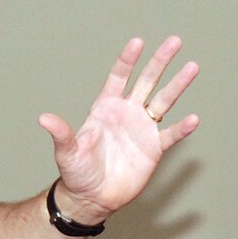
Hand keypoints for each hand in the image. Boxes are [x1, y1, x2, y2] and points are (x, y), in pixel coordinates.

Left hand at [43, 36, 199, 222]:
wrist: (92, 197)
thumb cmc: (77, 172)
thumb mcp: (67, 152)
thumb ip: (61, 133)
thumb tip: (44, 118)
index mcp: (105, 108)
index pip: (119, 77)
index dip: (128, 60)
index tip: (138, 42)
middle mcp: (127, 113)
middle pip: (147, 81)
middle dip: (160, 61)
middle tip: (175, 41)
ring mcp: (142, 129)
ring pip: (163, 101)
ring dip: (178, 84)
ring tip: (193, 66)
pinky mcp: (154, 148)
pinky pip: (170, 134)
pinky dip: (182, 128)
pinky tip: (193, 118)